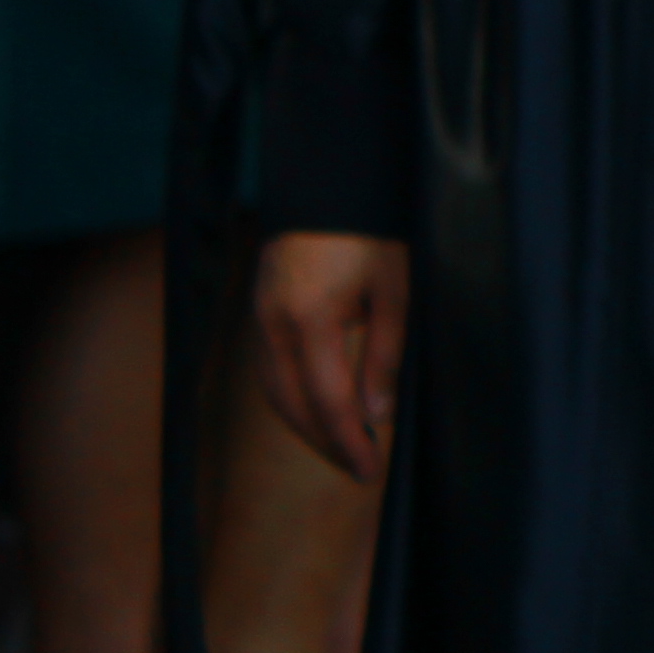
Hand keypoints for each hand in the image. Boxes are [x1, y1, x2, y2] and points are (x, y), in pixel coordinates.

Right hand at [257, 231, 411, 485]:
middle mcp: (273, 325)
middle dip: (324, 442)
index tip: (369, 470)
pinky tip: (316, 407)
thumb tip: (376, 413)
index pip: (327, 401)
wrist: (327, 182)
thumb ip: (384, 353)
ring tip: (342, 446)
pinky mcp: (259, 309)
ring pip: (274, 391)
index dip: (347, 441)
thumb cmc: (370, 231)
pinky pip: (268, 369)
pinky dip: (291, 397)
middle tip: (359, 467)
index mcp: (309, 320)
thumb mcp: (394, 289)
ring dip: (305, 425)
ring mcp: (259, 317)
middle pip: (292, 405)